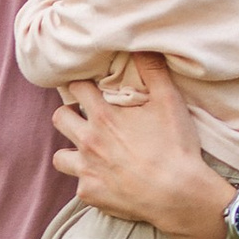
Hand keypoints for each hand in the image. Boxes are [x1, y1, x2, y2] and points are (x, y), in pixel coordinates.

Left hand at [51, 60, 223, 238]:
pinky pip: (79, 185)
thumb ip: (153, 71)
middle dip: (69, 114)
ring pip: (59, 156)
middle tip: (84, 117)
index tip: (88, 87)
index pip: (76, 88)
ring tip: (88, 152)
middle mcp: (88, 141)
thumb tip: (143, 45)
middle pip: (60, 118)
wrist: (178, 194)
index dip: (81, 85)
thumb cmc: (175, 146)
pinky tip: (106, 181)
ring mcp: (86, 169)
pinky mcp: (90, 193)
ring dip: (70, 151)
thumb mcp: (169, 101)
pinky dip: (89, 182)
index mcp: (103, 115)